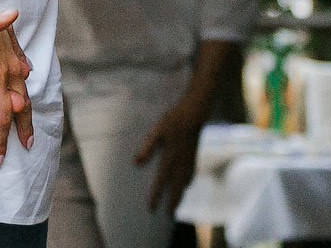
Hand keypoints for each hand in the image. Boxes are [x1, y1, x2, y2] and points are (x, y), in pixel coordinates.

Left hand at [135, 96, 208, 212]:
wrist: (194, 114)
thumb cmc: (172, 120)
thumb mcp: (156, 131)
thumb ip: (147, 148)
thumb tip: (136, 162)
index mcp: (170, 158)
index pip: (161, 182)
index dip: (156, 195)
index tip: (151, 208)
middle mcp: (181, 163)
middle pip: (176, 188)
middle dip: (172, 203)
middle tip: (169, 216)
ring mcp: (189, 160)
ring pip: (185, 183)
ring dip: (180, 196)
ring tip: (176, 206)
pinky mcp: (194, 156)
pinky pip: (191, 175)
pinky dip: (187, 183)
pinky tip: (186, 186)